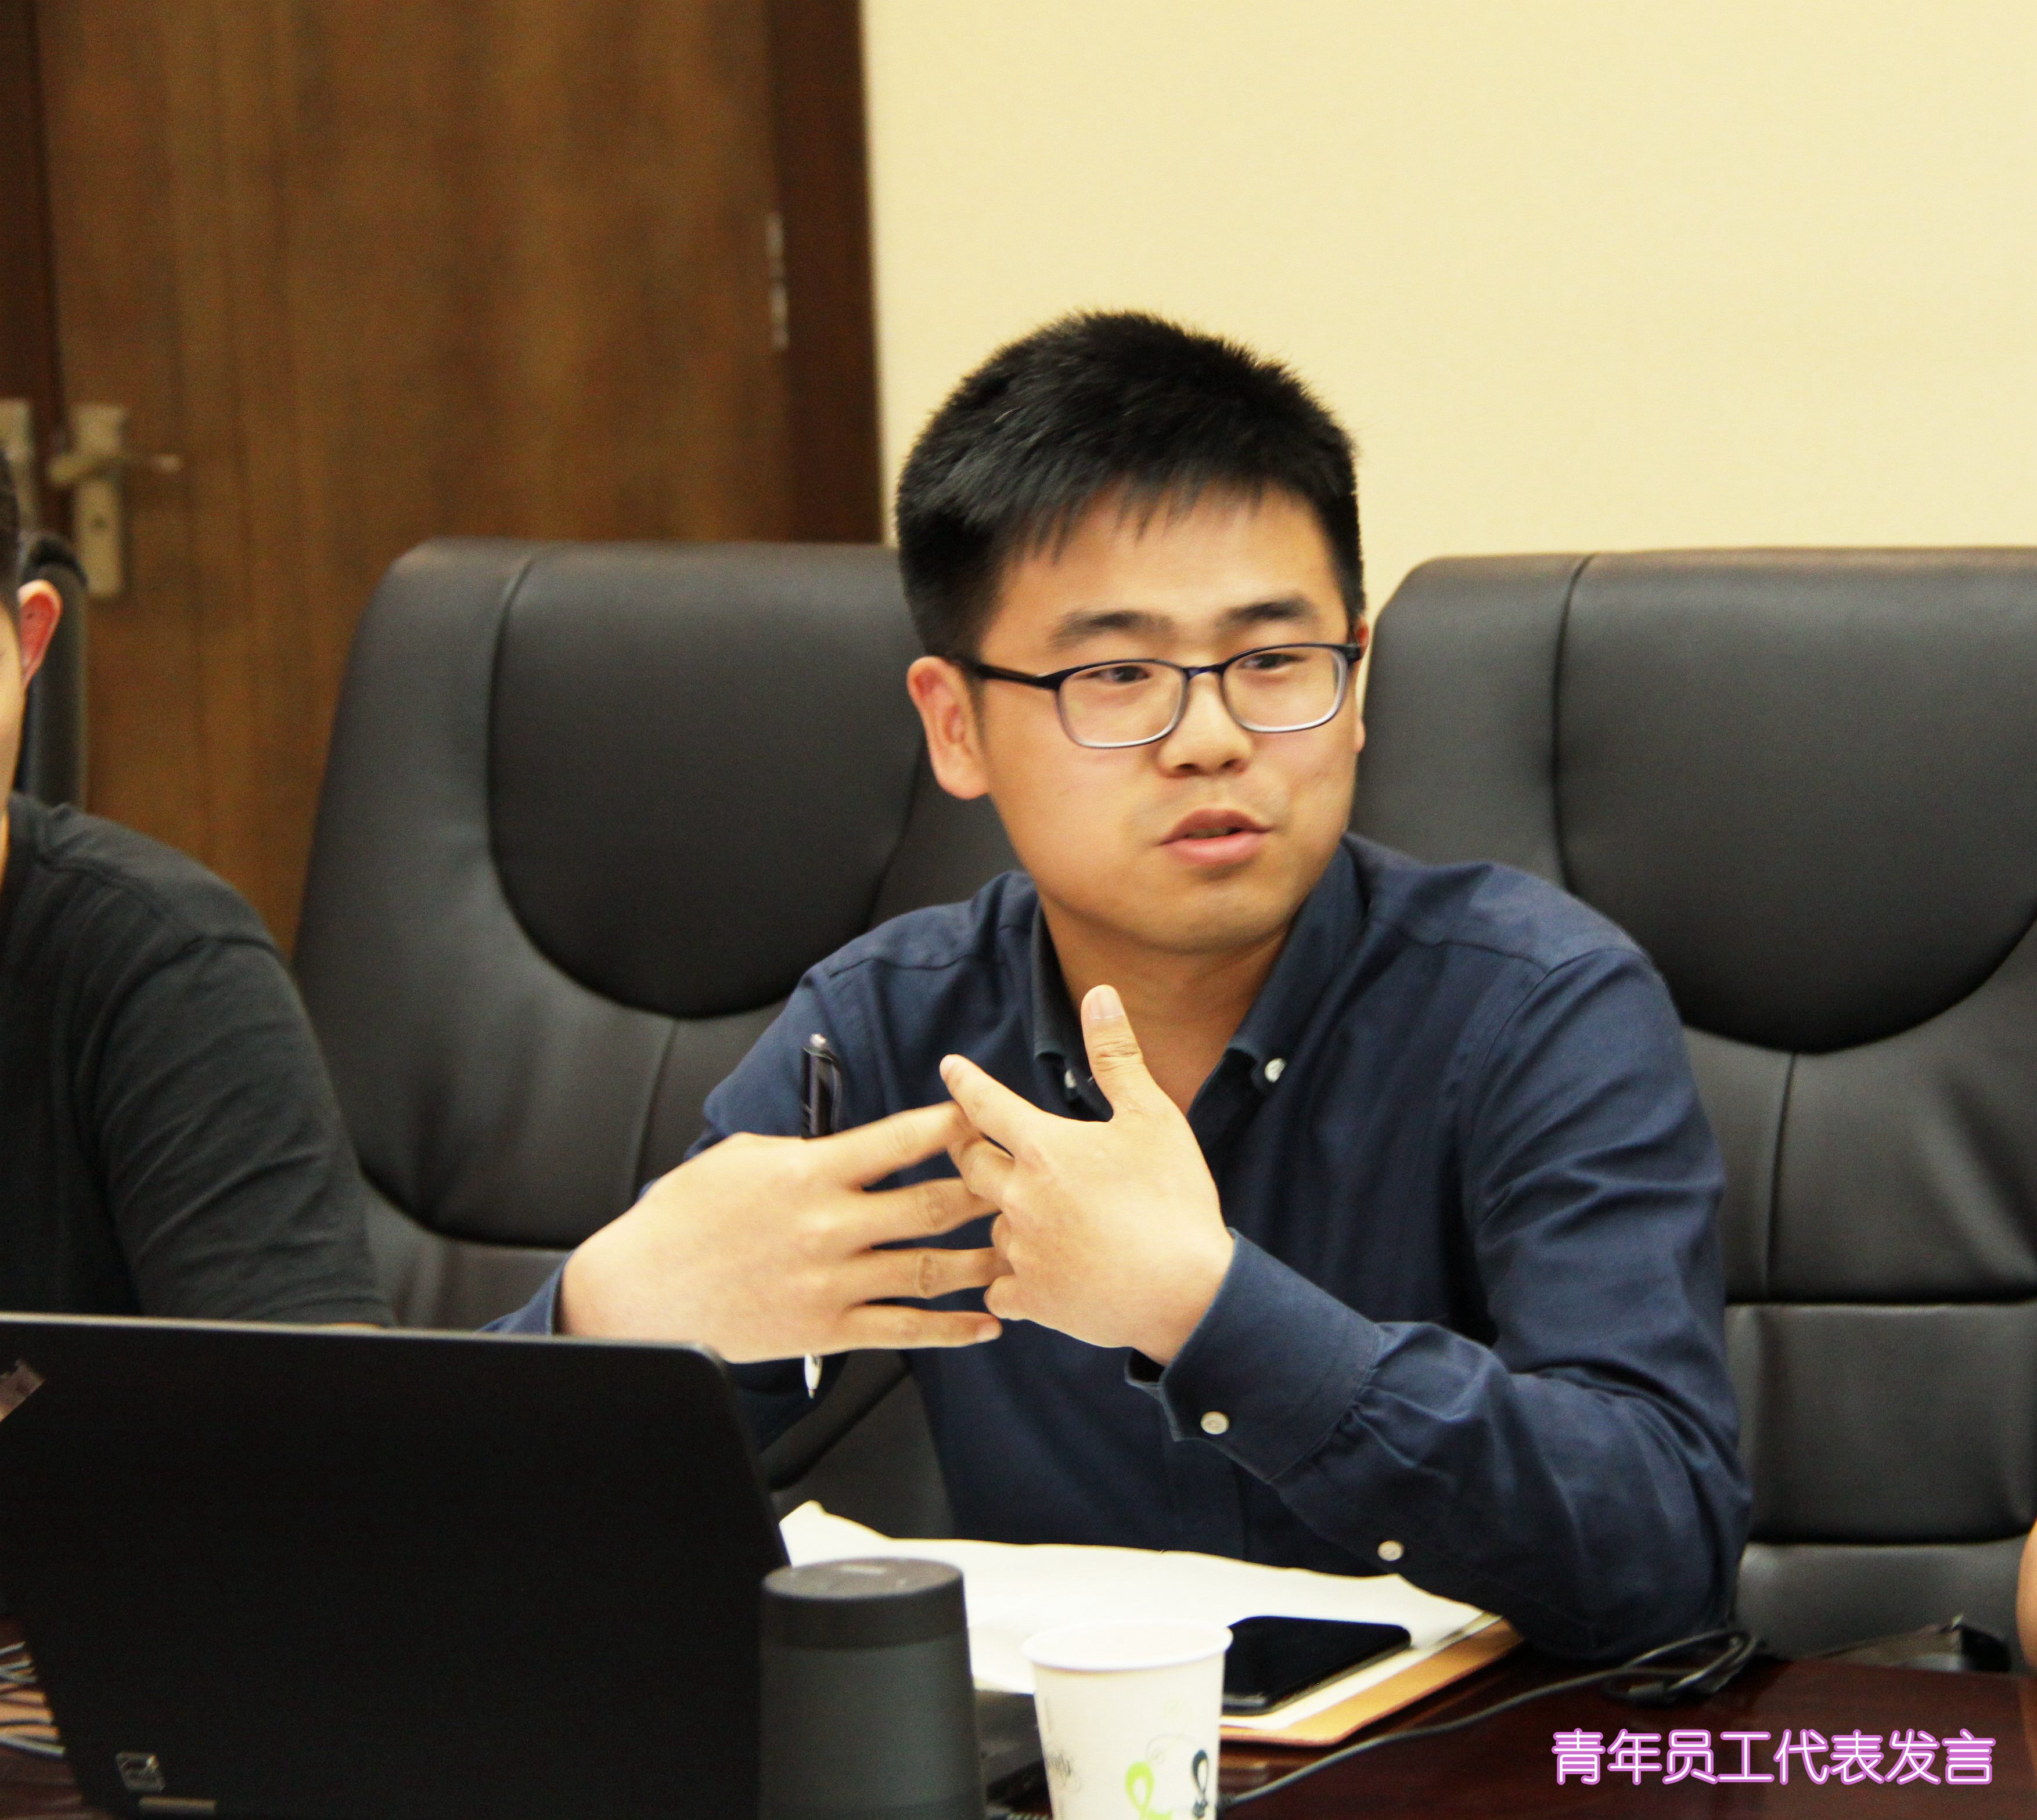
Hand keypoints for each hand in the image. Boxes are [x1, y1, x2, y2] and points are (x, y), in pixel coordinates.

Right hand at [558, 1101, 1005, 1359]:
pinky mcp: (826, 1330)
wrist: (640, 1293)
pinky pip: (905, 1332)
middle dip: (986, 1191)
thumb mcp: (744, 1158)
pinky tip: (986, 1325)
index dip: (952, 1125)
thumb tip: (854, 1144)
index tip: (984, 1115)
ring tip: (1022, 1253)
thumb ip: (808, 1150)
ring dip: (983, 1262)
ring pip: (930, 1270)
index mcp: (810, 1172)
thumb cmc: (686, 1218)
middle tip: (1024, 1184)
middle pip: (931, 1204)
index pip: (900, 1140)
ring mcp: (831, 1282)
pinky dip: (952, 1330)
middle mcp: (829, 1226)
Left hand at [942, 985, 1232, 1361]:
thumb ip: (1118, 1056)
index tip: (950, 1068)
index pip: (986, 1104)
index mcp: (1044, 1149)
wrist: (1189, 1294)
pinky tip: (1033, 1276)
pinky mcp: (1032, 1299)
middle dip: (969, 1150)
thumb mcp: (1154, 1117)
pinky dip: (1012, 1280)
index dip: (965, 1082)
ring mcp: (1022, 1253)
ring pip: (991, 1227)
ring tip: (1027, 1217)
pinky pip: (1000, 1286)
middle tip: (971, 1144)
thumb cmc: (1174, 1201)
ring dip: (1003, 1217)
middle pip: (971, 1166)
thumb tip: (1100, 993)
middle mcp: (1020, 1198)